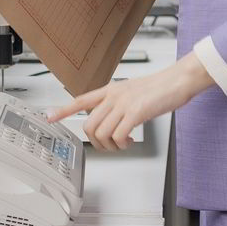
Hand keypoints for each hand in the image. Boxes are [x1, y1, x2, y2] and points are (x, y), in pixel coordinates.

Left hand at [45, 55, 213, 149]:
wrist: (177, 80)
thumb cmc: (160, 87)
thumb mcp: (132, 91)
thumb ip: (119, 102)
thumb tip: (112, 120)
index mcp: (110, 90)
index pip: (80, 100)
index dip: (63, 109)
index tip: (49, 116)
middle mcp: (113, 96)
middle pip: (89, 124)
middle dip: (98, 142)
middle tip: (111, 145)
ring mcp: (124, 103)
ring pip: (102, 132)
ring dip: (111, 145)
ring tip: (123, 143)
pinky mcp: (136, 112)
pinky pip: (119, 135)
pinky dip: (123, 144)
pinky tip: (131, 141)